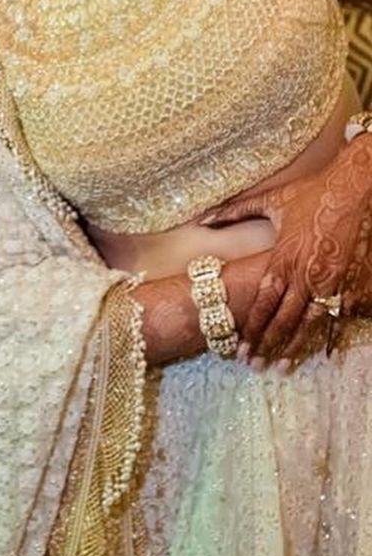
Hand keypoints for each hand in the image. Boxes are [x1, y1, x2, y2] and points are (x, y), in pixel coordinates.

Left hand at [204, 135, 371, 363]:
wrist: (353, 188)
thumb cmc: (311, 193)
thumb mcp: (269, 200)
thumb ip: (233, 212)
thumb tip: (202, 218)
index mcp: (283, 258)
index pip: (263, 302)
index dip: (251, 327)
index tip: (239, 347)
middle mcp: (306, 275)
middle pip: (283, 319)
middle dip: (267, 345)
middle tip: (254, 366)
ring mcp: (331, 281)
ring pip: (310, 323)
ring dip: (293, 346)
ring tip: (281, 367)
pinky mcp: (351, 281)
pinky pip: (339, 315)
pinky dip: (328, 335)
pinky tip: (321, 352)